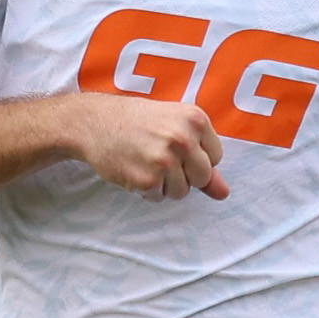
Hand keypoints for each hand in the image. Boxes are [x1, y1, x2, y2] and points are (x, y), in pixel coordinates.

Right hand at [66, 89, 229, 201]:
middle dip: (183, 174)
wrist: (94, 122)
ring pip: (182, 192)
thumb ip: (202, 158)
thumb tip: (224, 193)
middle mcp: (184, 139)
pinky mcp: (148, 180)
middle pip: (202, 177)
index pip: (215, 156)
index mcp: (195, 119)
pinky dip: (146, 190)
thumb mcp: (174, 126)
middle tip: (158, 155)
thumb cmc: (136, 122)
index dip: (195, 156)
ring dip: (164, 184)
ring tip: (145, 162)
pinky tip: (134, 169)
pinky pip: (158, 197)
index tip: (173, 145)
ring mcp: (165, 160)